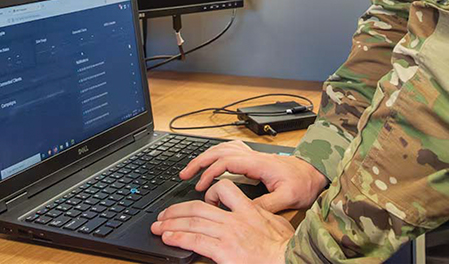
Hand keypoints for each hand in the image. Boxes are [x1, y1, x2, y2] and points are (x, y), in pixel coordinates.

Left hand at [152, 179, 292, 263]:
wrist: (289, 259)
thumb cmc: (285, 247)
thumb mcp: (277, 223)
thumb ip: (263, 215)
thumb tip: (256, 214)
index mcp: (249, 210)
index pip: (224, 191)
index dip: (207, 194)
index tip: (197, 202)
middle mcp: (236, 219)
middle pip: (199, 207)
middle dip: (178, 210)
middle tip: (164, 215)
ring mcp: (228, 234)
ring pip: (193, 221)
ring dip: (172, 223)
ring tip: (159, 226)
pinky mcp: (224, 250)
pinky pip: (195, 240)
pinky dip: (178, 237)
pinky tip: (168, 237)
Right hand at [180, 139, 327, 212]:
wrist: (315, 172)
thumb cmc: (304, 183)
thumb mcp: (289, 197)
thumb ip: (267, 203)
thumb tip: (245, 210)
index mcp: (260, 164)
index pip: (227, 161)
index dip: (210, 172)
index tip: (201, 187)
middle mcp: (255, 157)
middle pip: (220, 150)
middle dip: (200, 161)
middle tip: (184, 174)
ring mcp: (255, 156)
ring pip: (224, 148)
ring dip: (206, 156)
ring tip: (192, 169)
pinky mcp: (256, 160)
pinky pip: (231, 151)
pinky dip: (217, 154)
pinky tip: (212, 162)